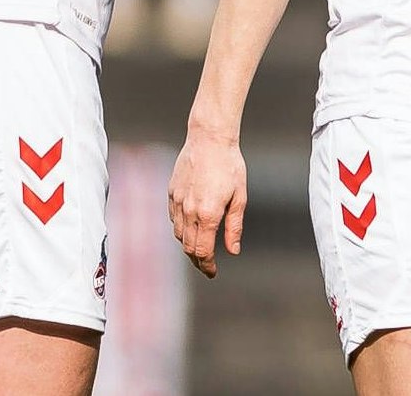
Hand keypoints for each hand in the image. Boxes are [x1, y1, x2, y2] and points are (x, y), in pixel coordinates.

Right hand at [168, 131, 247, 277]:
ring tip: (200, 248)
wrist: (209, 139)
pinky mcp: (171, 192)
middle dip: (197, 260)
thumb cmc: (229, 165)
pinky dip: (180, 229)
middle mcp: (189, 210)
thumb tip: (233, 250)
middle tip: (207, 265)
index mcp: (208, 214)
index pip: (203, 251)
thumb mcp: (240, 197)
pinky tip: (189, 228)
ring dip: (188, 245)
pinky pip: (172, 218)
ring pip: (178, 234)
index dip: (207, 266)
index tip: (212, 272)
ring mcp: (177, 201)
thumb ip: (234, 227)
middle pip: (188, 247)